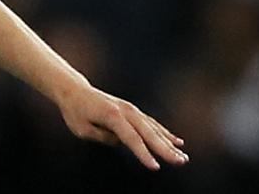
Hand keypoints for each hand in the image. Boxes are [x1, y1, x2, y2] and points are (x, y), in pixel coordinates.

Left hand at [57, 83, 187, 169]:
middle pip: (148, 133)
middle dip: (165, 149)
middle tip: (180, 162)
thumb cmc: (75, 111)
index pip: (130, 138)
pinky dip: (165, 133)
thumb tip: (122, 142)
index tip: (155, 167)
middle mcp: (125, 111)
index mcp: (112, 116)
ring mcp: (131, 110)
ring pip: (154, 129)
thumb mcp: (82, 128)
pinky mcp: (133, 111)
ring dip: (169, 143)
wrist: (75, 91)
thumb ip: (103, 136)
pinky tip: (177, 142)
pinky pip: (152, 123)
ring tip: (183, 157)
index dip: (143, 154)